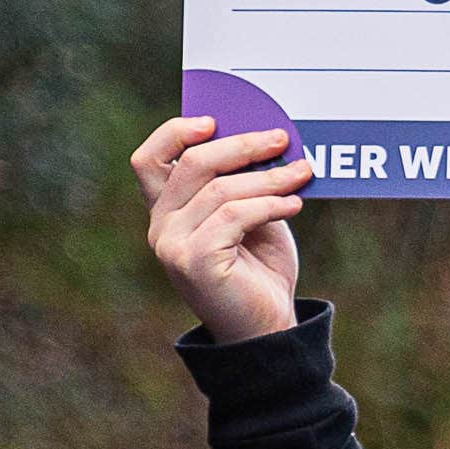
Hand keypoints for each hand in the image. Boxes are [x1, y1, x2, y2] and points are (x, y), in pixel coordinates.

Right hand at [135, 115, 311, 341]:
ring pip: (219, 190)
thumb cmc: (260, 269)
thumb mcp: (251, 216)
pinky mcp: (193, 261)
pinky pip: (234, 216)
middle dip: (241, 146)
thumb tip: (264, 136)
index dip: (174, 133)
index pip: (148, 160)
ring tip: (302, 173)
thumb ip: (242, 182)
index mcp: (166, 211)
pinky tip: (294, 203)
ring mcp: (171, 245)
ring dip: (268, 177)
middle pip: (192, 164)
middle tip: (281, 139)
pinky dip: (269, 204)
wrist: (268, 327)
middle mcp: (160, 227)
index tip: (214, 121)